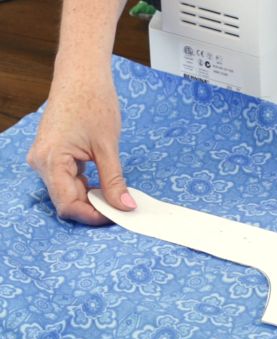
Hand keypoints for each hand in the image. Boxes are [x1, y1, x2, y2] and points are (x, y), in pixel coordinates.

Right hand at [27, 72, 135, 224]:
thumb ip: (114, 180)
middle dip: (94, 208)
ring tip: (116, 195)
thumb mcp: (108, 146)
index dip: (93, 216)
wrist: (82, 74)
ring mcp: (45, 158)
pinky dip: (86, 185)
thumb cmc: (93, 101)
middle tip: (121, 208)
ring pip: (68, 191)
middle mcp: (41, 162)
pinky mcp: (52, 154)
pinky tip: (104, 184)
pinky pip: (67, 179)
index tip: (117, 216)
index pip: (68, 205)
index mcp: (51, 161)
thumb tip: (124, 206)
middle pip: (66, 201)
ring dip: (91, 197)